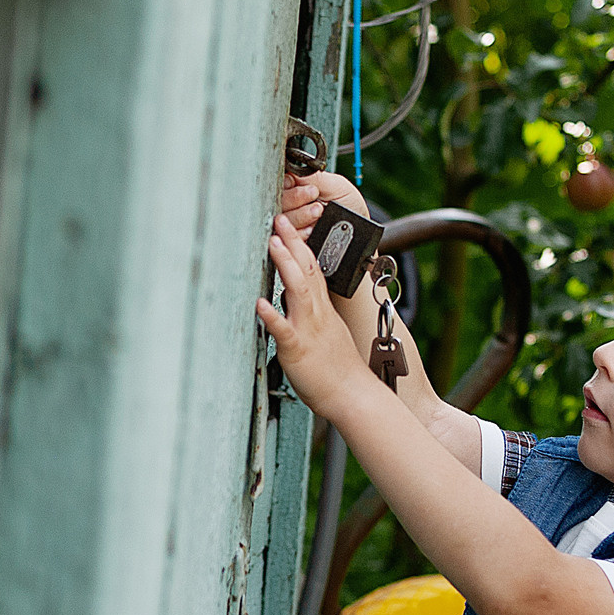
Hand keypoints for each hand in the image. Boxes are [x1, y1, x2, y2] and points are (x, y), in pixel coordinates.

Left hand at [256, 211, 374, 419]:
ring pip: (298, 290)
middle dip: (292, 242)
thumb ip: (310, 316)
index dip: (301, 245)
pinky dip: (271, 316)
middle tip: (279, 218)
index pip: (313, 269)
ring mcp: (308, 329)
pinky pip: (284, 331)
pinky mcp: (298, 350)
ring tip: (272, 243)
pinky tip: (258, 303)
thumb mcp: (327, 334)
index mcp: (322, 310)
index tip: (288, 225)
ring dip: (284, 265)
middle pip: (307, 270)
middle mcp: (317, 314)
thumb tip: (291, 302)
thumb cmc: (339, 370)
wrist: (355, 396)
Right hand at [278, 168, 368, 233]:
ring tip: (318, 213)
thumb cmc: (350, 207)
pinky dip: (300, 232)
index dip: (292, 186)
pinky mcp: (292, 239)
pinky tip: (311, 230)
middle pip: (279, 200)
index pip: (282, 183)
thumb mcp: (337, 185)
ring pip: (282, 218)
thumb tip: (292, 172)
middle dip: (296, 199)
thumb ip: (314, 176)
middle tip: (316, 201)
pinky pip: (286, 236)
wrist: (358, 232)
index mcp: (299, 187)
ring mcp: (291, 222)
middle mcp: (292, 204)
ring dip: (300, 216)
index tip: (311, 190)